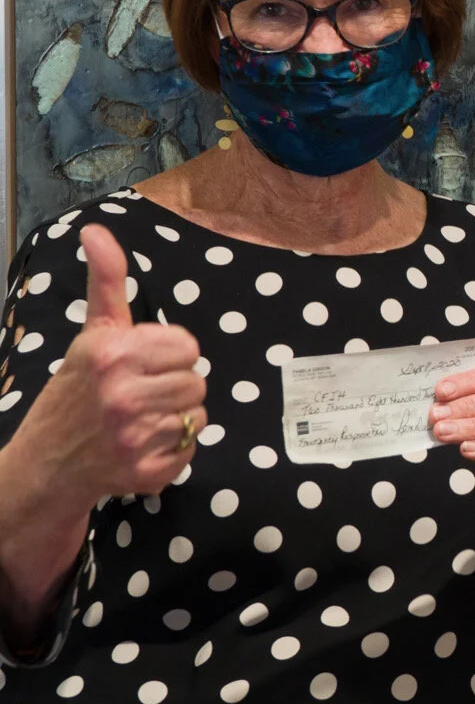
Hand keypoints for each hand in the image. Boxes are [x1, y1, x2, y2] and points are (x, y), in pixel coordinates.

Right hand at [12, 225, 205, 505]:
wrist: (47, 462)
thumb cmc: (77, 389)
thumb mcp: (93, 333)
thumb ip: (108, 281)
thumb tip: (96, 231)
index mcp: (112, 354)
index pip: (188, 346)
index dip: (170, 354)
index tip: (143, 363)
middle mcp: (122, 395)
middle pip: (197, 381)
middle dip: (175, 385)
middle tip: (141, 393)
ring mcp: (134, 437)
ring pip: (199, 416)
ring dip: (176, 417)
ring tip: (142, 418)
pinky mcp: (146, 472)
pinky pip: (191, 449)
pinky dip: (173, 449)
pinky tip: (143, 444)